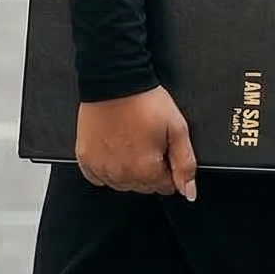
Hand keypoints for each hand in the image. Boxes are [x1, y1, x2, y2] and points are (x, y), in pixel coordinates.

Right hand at [74, 86, 198, 201]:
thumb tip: (189, 192)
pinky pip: (98, 177)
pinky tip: (113, 150)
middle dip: (150, 170)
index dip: (168, 168)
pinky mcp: (85, 159)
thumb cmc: (145, 101)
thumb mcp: (177, 128)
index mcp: (146, 170)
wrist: (114, 81)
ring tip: (131, 143)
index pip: (166, 187)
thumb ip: (185, 164)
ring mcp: (101, 168)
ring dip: (128, 170)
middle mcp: (122, 175)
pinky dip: (106, 168)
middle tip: (148, 143)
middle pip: (144, 187)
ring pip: (122, 184)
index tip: (163, 150)